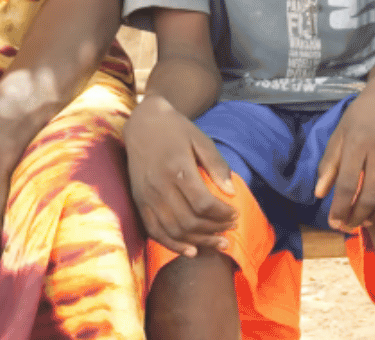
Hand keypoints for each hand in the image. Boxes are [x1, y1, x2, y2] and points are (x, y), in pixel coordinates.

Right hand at [123, 97, 237, 256]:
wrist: (142, 123)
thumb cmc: (176, 129)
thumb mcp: (201, 140)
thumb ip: (217, 166)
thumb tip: (232, 193)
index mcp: (177, 168)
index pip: (203, 203)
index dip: (223, 214)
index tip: (236, 214)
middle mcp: (159, 185)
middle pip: (189, 221)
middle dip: (214, 229)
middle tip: (231, 229)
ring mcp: (146, 196)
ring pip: (173, 230)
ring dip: (198, 241)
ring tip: (218, 242)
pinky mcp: (139, 202)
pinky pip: (154, 231)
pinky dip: (173, 244)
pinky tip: (191, 250)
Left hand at [314, 78, 374, 231]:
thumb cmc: (363, 115)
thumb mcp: (340, 133)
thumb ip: (329, 163)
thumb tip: (319, 194)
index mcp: (358, 144)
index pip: (347, 185)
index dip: (340, 208)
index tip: (334, 223)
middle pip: (370, 195)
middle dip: (357, 217)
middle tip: (350, 226)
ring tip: (368, 222)